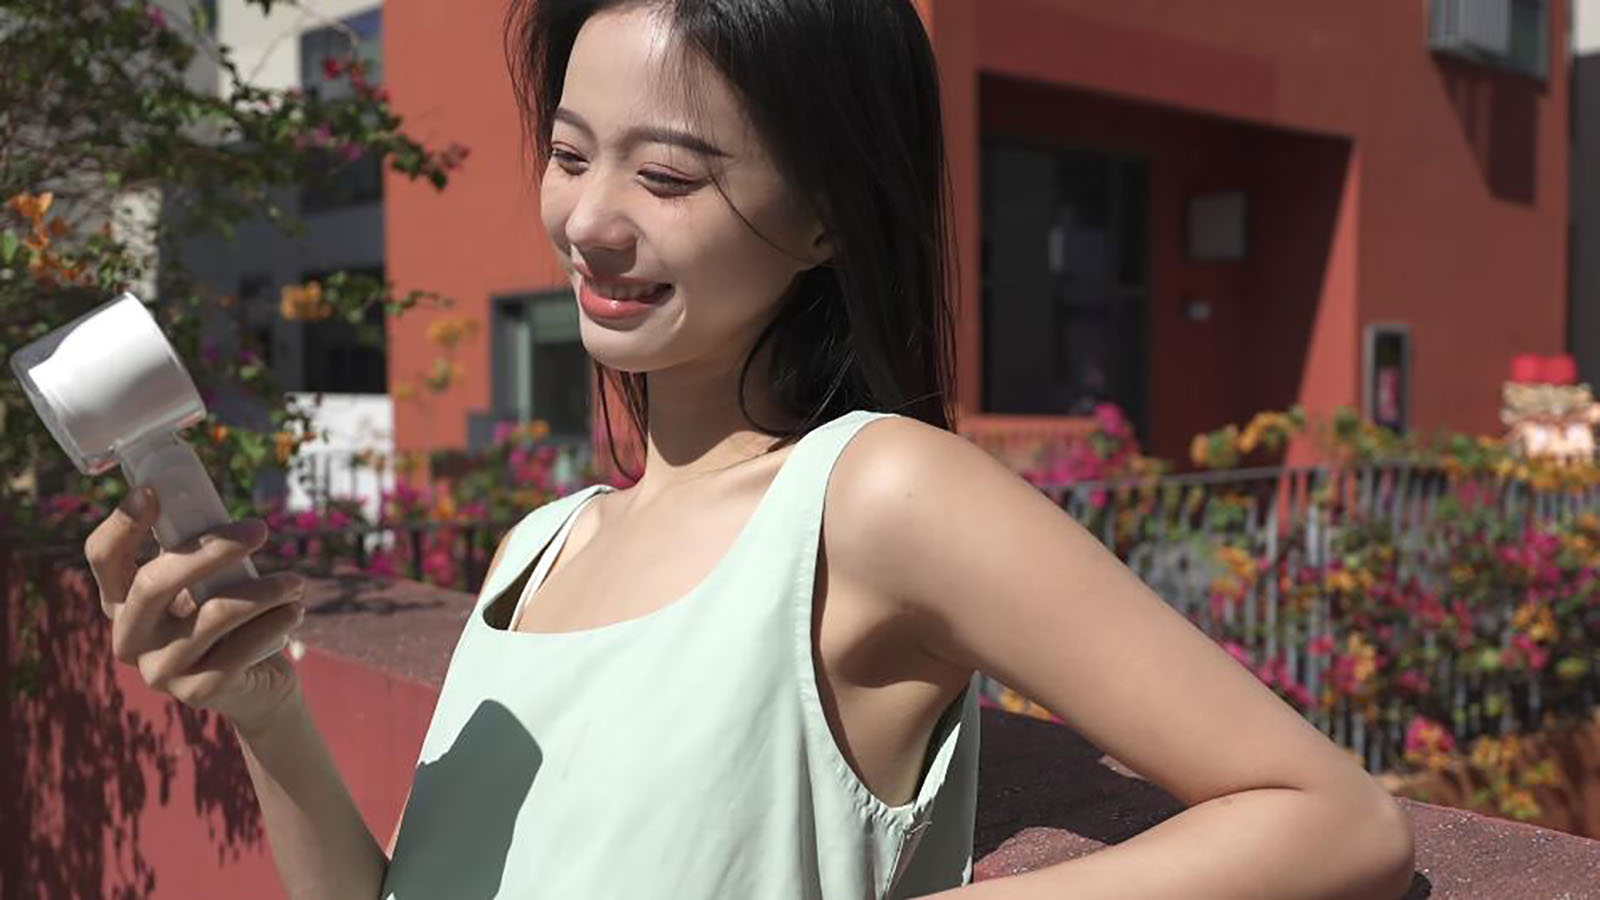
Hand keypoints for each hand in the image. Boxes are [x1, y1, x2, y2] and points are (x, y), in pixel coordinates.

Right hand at [85, 485, 307, 733]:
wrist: (257, 686)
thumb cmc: (228, 620)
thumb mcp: (206, 583)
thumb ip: (195, 551)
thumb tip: (200, 496)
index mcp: (122, 602)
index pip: (103, 558)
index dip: (121, 524)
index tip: (151, 490)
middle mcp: (129, 638)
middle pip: (154, 583)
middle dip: (211, 550)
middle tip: (260, 529)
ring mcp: (159, 669)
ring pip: (212, 614)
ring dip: (264, 590)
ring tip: (295, 581)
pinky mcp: (197, 692)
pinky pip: (242, 647)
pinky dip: (275, 621)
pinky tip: (295, 610)